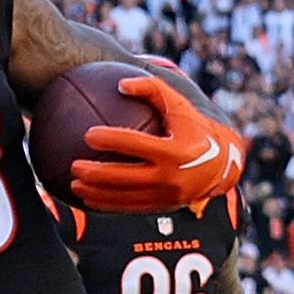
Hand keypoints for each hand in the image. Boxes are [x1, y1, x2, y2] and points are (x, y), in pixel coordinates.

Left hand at [68, 74, 244, 213]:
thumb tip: (119, 84)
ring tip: (72, 184)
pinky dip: (107, 205)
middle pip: (126, 177)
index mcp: (175, 150)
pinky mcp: (162, 207)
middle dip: (96, 174)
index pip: (137, 145)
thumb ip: (152, 89)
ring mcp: (166, 196)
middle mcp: (170, 177)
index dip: (111, 140)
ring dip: (96, 193)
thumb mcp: (179, 104)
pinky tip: (87, 198)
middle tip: (74, 165)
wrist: (221, 165)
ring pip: (124, 198)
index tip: (88, 135)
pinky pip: (129, 208)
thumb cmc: (193, 127)